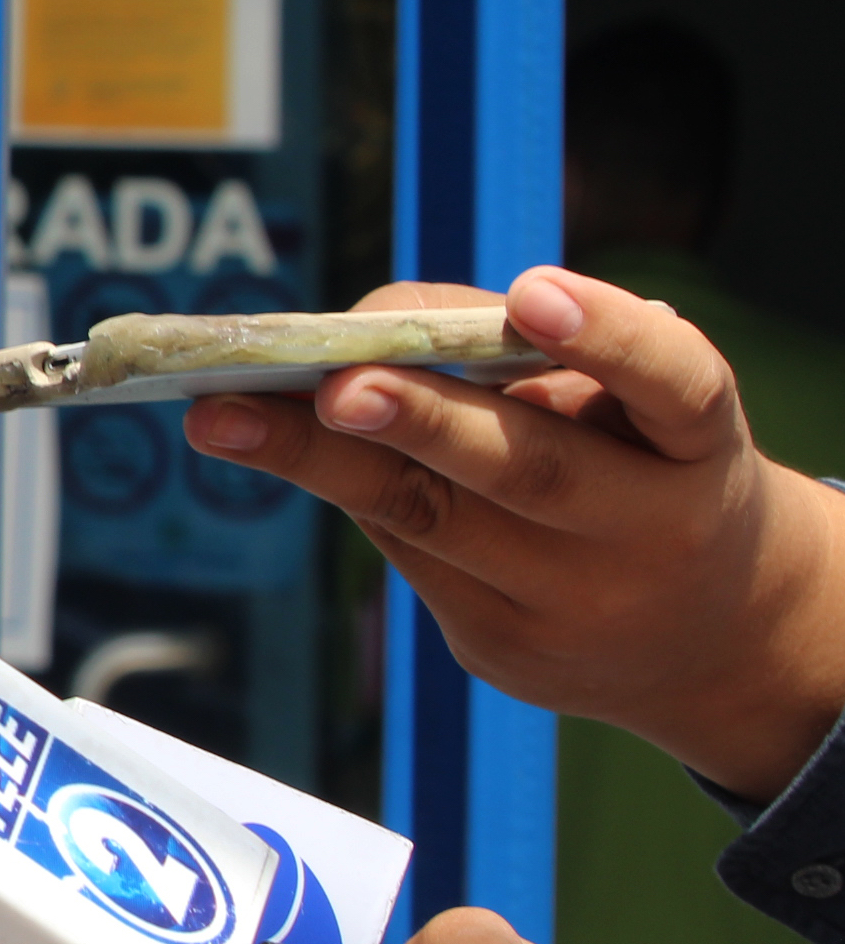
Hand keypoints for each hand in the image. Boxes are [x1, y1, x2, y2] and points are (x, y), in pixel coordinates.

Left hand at [180, 268, 844, 798]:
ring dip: (317, 460)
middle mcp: (651, 534)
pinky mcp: (504, 650)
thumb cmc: (647, 469)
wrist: (718, 637)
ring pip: (431, 523)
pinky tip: (272, 446)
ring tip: (224, 415)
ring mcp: (576, 607)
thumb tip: (367, 330)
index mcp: (701, 450)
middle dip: (419, 420)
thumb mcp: (637, 409)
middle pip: (528, 470)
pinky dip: (342, 491)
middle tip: (333, 384)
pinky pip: (408, 558)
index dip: (607, 339)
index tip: (531, 292)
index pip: (677, 385)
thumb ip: (531, 358)